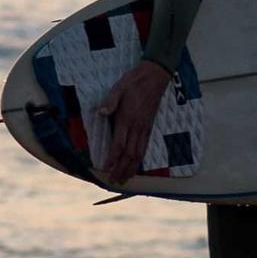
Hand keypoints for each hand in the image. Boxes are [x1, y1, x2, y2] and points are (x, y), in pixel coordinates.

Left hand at [98, 59, 171, 188]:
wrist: (155, 76)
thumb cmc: (134, 81)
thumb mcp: (119, 87)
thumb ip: (110, 101)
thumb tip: (101, 113)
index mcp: (127, 118)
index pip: (120, 143)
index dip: (113, 158)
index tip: (106, 168)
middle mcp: (137, 126)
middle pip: (129, 154)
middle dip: (121, 169)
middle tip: (113, 181)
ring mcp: (145, 128)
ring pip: (139, 154)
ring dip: (131, 168)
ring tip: (124, 179)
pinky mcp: (149, 127)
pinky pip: (145, 147)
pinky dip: (139, 160)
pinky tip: (135, 166)